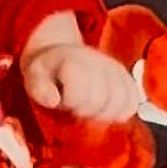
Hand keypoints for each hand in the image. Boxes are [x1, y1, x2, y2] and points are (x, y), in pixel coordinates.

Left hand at [22, 43, 138, 120]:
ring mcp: (116, 70)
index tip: (65, 101)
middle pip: (102, 101)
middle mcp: (99, 62)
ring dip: (106, 113)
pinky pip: (133, 101)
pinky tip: (108, 109)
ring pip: (121, 103)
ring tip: (92, 109)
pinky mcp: (127, 78)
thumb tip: (53, 100)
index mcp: (74, 61)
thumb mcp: (33, 77)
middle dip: (87, 111)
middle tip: (77, 107)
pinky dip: (123, 110)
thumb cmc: (47, 71)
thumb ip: (40, 89)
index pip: (80, 94)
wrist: (62, 54)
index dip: (72, 104)